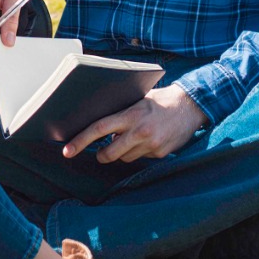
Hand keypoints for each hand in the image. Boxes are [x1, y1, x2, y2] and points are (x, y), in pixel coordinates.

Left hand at [62, 84, 206, 163]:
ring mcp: (151, 145)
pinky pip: (141, 159)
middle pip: (109, 153)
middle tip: (101, 152)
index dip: (81, 141)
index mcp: (131, 114)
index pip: (98, 128)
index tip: (67, 151)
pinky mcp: (160, 154)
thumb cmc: (159, 100)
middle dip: (101, 155)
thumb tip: (96, 121)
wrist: (190, 106)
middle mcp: (140, 131)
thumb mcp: (137, 98)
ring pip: (125, 158)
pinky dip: (138, 152)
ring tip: (131, 138)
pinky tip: (147, 140)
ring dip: (122, 153)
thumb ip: (120, 111)